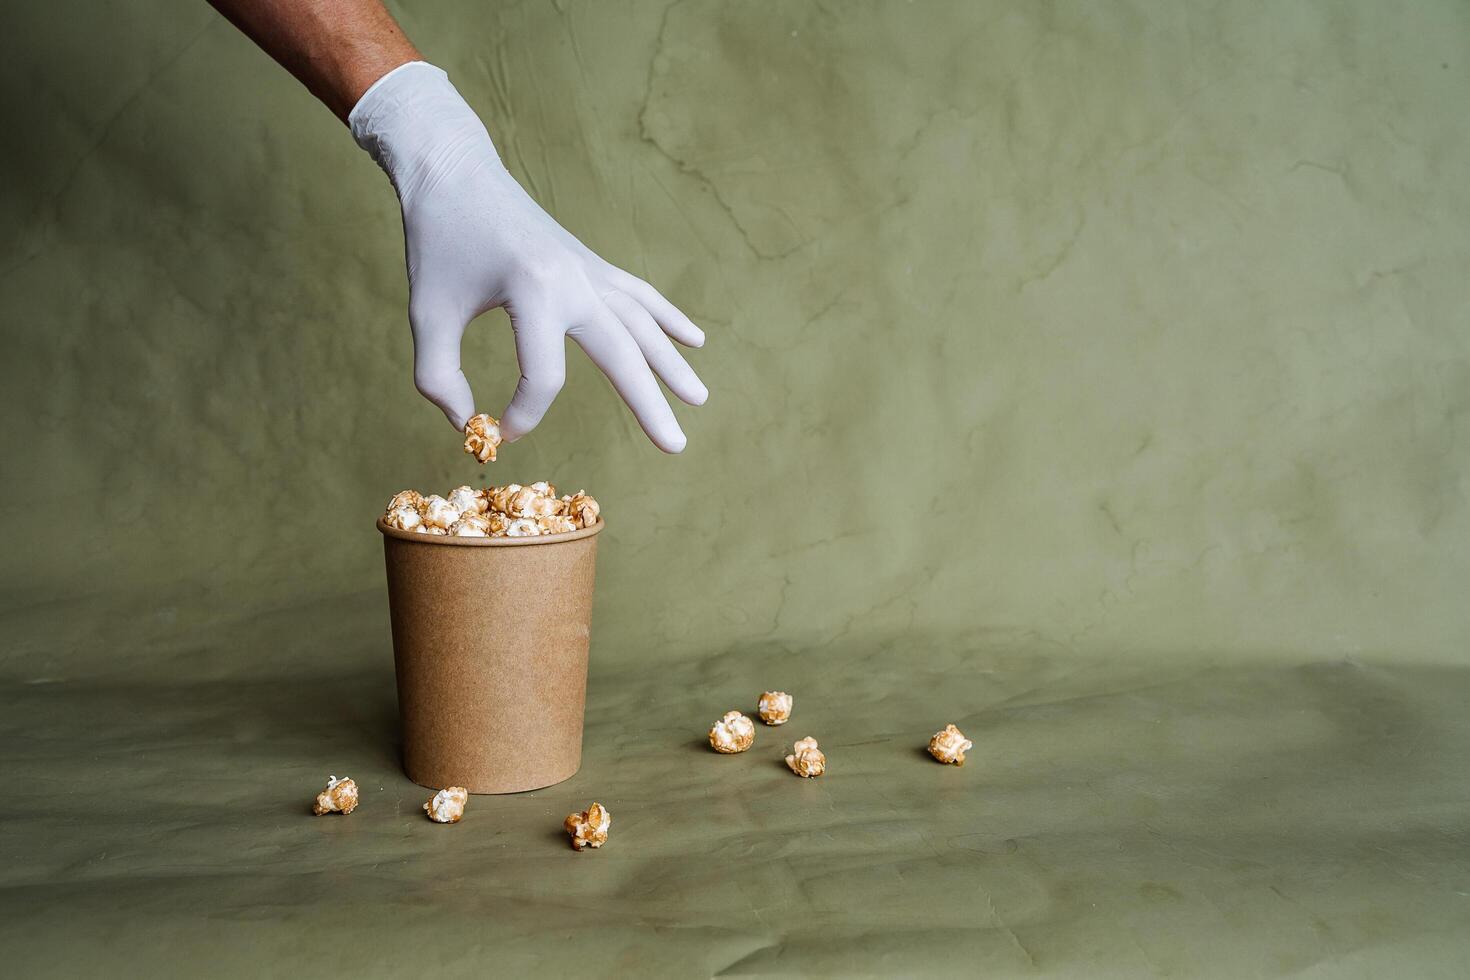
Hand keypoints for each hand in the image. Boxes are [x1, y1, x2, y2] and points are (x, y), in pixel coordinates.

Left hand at [349, 62, 706, 450]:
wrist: (454, 171)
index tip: (498, 432)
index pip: (545, 377)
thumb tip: (467, 425)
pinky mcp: (591, 262)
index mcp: (535, 291)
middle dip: (649, 404)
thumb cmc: (437, 243)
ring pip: (642, 324)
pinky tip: (695, 340)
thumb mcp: (427, 313)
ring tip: (699, 400)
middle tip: (676, 447)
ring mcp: (590, 269)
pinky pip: (638, 294)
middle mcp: (575, 280)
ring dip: (672, 364)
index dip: (523, 414)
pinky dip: (667, 318)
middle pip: (622, 353)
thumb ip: (439, 377)